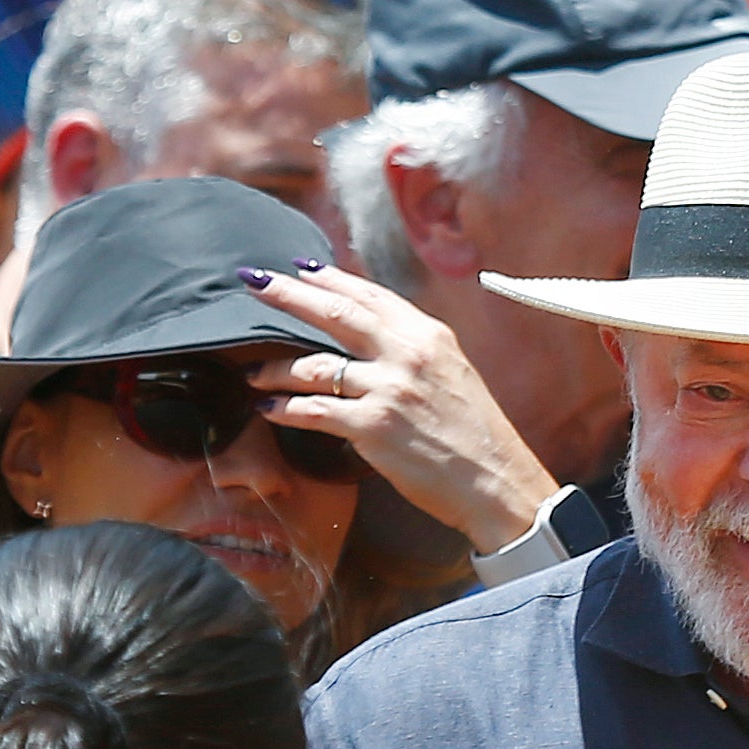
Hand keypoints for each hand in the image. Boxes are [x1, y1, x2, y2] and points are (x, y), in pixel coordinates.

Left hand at [241, 263, 557, 553]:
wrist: (496, 481)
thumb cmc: (475, 434)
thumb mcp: (452, 374)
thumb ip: (413, 349)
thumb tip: (373, 333)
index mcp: (428, 336)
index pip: (371, 296)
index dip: (331, 280)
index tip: (300, 268)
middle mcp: (407, 354)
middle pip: (336, 314)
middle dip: (288, 295)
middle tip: (255, 283)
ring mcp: (389, 389)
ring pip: (313, 366)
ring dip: (274, 368)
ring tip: (252, 372)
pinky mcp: (374, 427)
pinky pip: (314, 410)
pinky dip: (284, 408)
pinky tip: (267, 408)